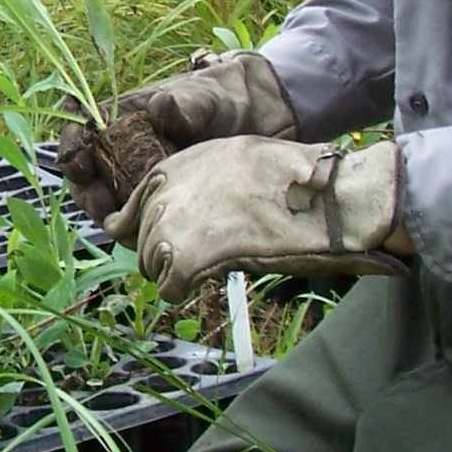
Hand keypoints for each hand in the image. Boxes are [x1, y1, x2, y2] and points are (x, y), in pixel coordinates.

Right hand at [54, 48, 300, 220]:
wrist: (256, 124)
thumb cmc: (221, 101)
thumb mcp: (204, 99)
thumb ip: (183, 105)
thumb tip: (160, 106)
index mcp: (119, 118)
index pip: (79, 130)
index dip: (71, 147)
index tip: (79, 162)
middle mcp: (120, 150)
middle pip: (84, 174)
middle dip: (85, 191)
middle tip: (100, 204)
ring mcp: (134, 178)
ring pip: (103, 201)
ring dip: (103, 214)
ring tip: (116, 222)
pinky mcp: (154, 202)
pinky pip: (132, 220)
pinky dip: (131, 229)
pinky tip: (143, 234)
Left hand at [106, 136, 408, 298]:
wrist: (321, 197)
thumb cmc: (290, 178)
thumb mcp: (233, 159)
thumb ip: (199, 181)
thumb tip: (182, 209)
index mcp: (171, 170)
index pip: (130, 212)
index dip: (141, 233)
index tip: (156, 246)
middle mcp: (163, 197)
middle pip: (143, 244)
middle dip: (165, 255)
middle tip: (199, 260)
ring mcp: (170, 229)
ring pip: (153, 267)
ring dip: (175, 273)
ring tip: (211, 267)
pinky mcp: (185, 262)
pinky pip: (169, 289)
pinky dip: (184, 292)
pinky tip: (207, 282)